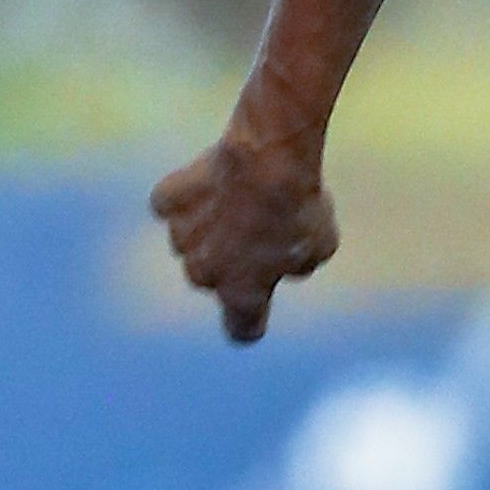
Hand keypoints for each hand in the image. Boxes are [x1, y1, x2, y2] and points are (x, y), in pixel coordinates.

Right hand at [150, 134, 339, 342]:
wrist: (268, 161)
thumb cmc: (299, 205)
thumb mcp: (320, 245)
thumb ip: (297, 263)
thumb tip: (285, 261)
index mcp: (242, 295)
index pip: (241, 328)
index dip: (251, 320)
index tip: (258, 308)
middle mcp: (204, 275)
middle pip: (214, 273)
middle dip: (232, 255)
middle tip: (262, 223)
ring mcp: (182, 239)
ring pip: (192, 238)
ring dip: (210, 223)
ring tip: (243, 191)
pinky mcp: (169, 202)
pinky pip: (172, 203)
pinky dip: (185, 194)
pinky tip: (209, 177)